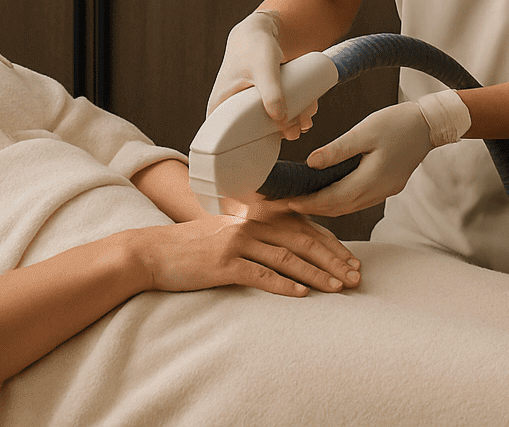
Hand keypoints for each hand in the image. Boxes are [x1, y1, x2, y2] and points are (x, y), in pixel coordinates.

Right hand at [125, 205, 360, 297]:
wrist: (153, 253)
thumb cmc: (194, 248)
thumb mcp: (230, 234)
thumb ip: (259, 236)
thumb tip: (294, 250)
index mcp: (255, 215)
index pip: (302, 227)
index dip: (331, 244)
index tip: (352, 261)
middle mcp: (250, 224)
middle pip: (301, 240)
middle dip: (332, 260)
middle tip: (355, 278)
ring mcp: (236, 242)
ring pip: (286, 258)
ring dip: (316, 274)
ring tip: (337, 288)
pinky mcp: (223, 263)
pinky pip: (259, 274)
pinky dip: (283, 284)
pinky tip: (301, 294)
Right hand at [207, 10, 315, 139]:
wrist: (261, 30)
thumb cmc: (255, 47)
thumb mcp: (264, 69)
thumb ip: (271, 93)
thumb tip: (279, 119)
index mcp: (219, 107)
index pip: (228, 139)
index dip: (253, 143)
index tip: (277, 137)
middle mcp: (230, 110)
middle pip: (254, 133)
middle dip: (280, 132)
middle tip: (299, 127)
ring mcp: (246, 106)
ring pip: (269, 123)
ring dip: (290, 123)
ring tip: (307, 117)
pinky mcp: (261, 101)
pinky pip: (276, 113)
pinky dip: (292, 113)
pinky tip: (307, 111)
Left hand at [287, 102, 432, 217]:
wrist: (430, 124)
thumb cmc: (397, 122)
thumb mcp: (363, 131)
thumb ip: (337, 150)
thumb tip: (310, 164)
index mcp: (371, 179)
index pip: (332, 200)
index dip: (309, 204)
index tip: (288, 203)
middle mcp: (378, 191)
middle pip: (340, 209)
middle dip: (314, 209)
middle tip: (289, 205)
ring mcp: (385, 191)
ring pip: (350, 207)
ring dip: (328, 207)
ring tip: (305, 201)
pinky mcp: (389, 186)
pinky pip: (360, 200)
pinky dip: (342, 201)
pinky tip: (331, 193)